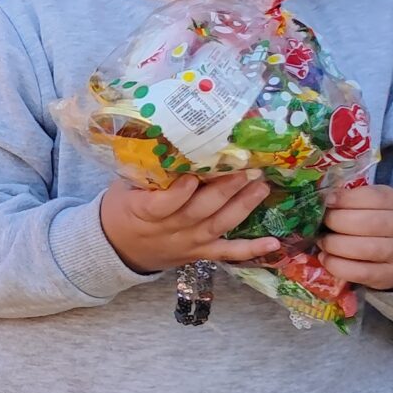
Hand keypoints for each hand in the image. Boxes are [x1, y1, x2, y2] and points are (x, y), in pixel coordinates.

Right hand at [99, 172, 279, 275]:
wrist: (119, 248)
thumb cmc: (122, 209)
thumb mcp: (124, 187)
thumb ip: (147, 171)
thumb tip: (173, 139)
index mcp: (143, 212)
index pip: (161, 205)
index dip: (179, 192)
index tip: (194, 174)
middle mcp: (169, 230)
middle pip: (198, 212)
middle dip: (224, 190)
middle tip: (245, 169)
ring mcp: (187, 243)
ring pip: (217, 226)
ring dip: (241, 207)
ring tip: (261, 186)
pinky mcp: (201, 253)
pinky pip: (227, 253)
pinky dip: (251, 250)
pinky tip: (273, 243)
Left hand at [319, 182, 392, 289]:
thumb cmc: (382, 223)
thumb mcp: (376, 204)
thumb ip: (353, 199)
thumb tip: (323, 199)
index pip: (374, 197)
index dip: (347, 199)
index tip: (328, 200)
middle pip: (368, 223)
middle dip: (337, 222)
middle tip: (321, 223)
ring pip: (365, 249)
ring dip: (335, 245)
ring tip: (322, 241)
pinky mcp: (388, 275)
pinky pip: (360, 272)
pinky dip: (337, 266)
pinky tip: (326, 258)